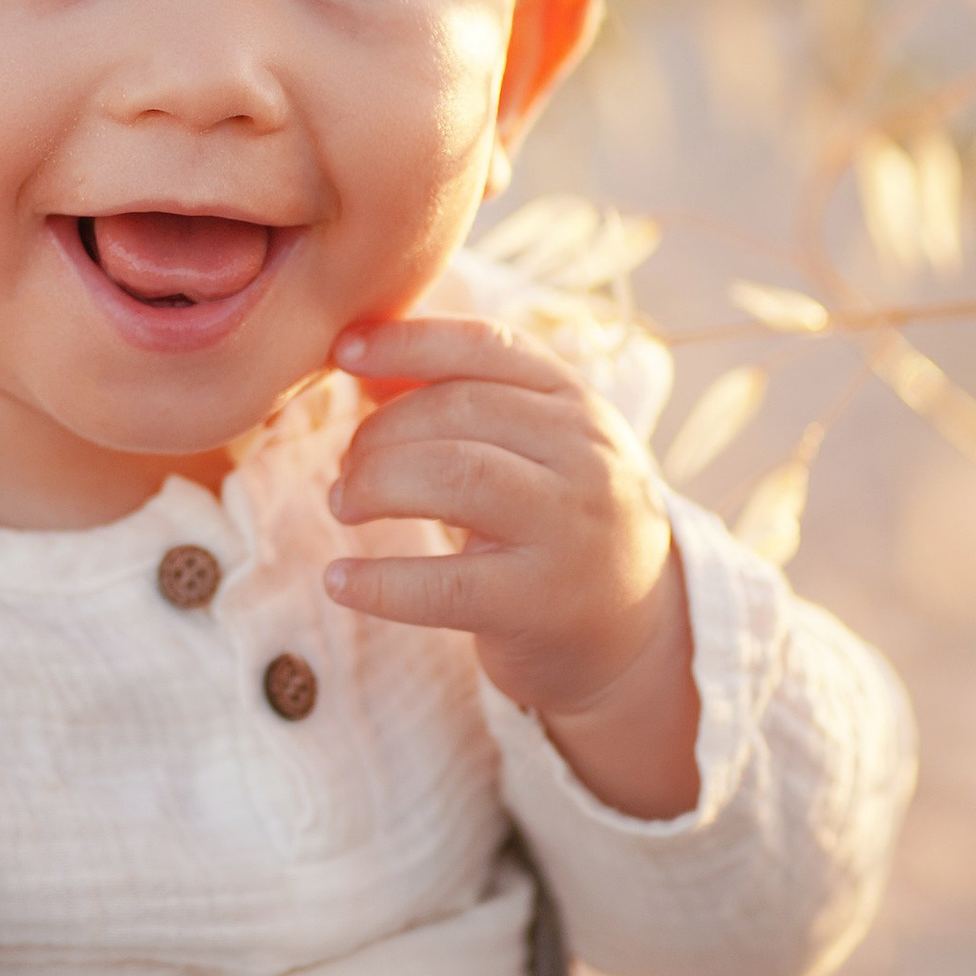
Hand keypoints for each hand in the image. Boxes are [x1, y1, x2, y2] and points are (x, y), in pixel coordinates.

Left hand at [324, 314, 699, 821]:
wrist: (636, 633)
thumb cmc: (558, 525)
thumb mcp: (533, 449)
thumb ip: (461, 400)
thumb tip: (366, 367)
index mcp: (577, 405)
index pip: (488, 347)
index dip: (409, 342)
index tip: (344, 352)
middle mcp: (585, 457)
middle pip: (462, 410)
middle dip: (381, 432)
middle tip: (345, 471)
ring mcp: (569, 531)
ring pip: (456, 477)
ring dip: (376, 484)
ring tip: (344, 507)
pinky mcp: (542, 606)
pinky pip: (445, 587)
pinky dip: (379, 582)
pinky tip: (340, 581)